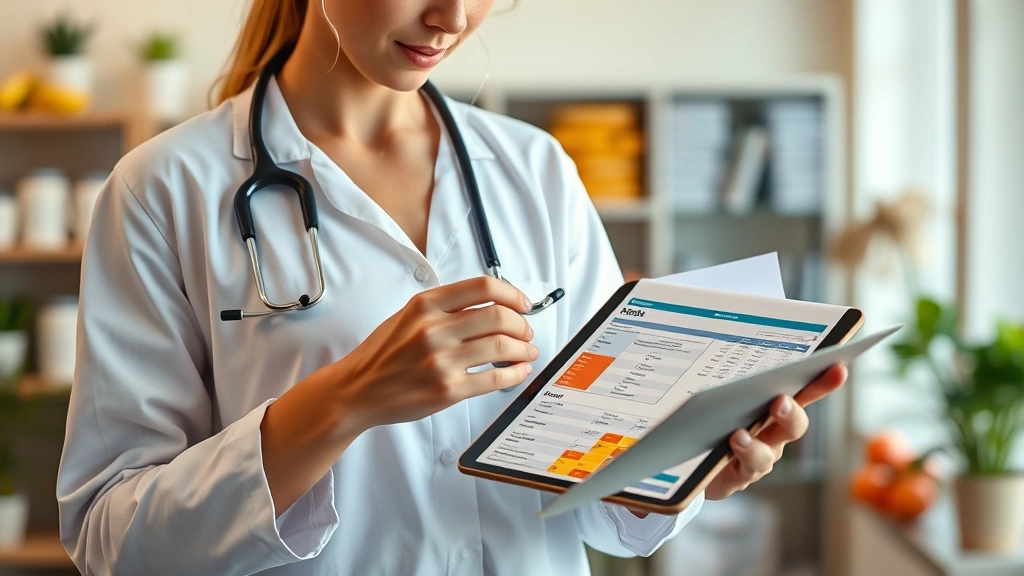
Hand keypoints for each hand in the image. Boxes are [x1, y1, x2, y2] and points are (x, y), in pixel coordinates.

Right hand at [328, 276, 538, 430]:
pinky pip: (495, 378)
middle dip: (522, 325)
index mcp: (425, 305)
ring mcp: (440, 361)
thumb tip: (493, 305)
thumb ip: (445, 307)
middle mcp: (433, 329)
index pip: (483, 287)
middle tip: (526, 332)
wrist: (357, 390)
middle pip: (499, 316)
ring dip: (523, 349)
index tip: (523, 304)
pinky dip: (515, 373)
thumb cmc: (384, 353)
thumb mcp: (408, 316)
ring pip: (502, 346)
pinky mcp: (447, 390)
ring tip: (527, 352)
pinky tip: (518, 371)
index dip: (512, 294)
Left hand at [704, 364, 847, 500]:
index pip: (802, 393)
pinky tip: (730, 443)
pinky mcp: (739, 477)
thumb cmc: (712, 418)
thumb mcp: (720, 392)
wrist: (692, 459)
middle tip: (781, 401)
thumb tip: (720, 341)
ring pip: (767, 454)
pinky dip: (739, 457)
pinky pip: (745, 469)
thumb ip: (725, 375)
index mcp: (772, 408)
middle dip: (790, 413)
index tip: (838, 369)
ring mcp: (759, 458)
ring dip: (755, 445)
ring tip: (738, 435)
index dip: (822, 383)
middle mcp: (773, 434)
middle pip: (792, 425)